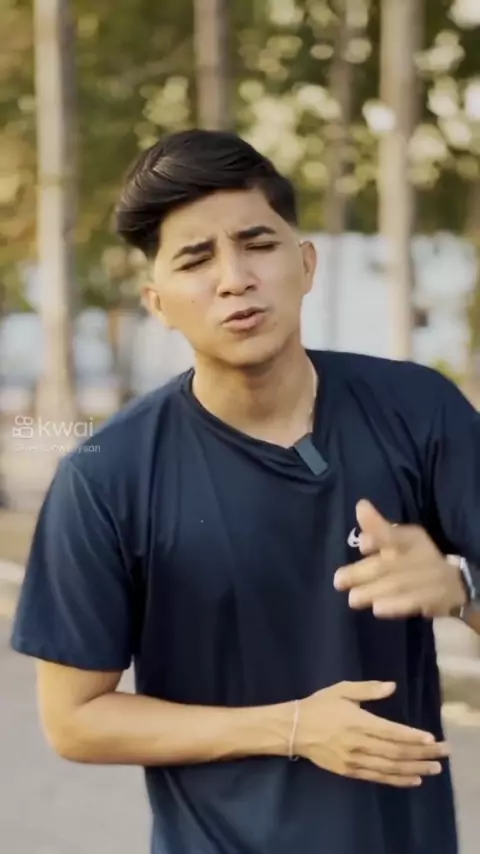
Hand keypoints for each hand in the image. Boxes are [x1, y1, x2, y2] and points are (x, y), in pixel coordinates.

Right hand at [296, 681, 448, 787]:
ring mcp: (354, 760)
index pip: (390, 732)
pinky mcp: (349, 772)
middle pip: (395, 751)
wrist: (293, 729)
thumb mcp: (341, 690)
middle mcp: (358, 743)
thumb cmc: (319, 705)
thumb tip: (392, 686)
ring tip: (433, 769)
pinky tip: (412, 779)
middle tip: (442, 754)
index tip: (431, 739)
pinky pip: (377, 777)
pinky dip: (397, 780)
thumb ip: (368, 689)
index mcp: (357, 721)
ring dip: (413, 769)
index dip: (411, 736)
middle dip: (420, 753)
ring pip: (389, 767)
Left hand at [333, 501, 466, 618]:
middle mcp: (421, 554)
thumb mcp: (398, 541)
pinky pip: (413, 603)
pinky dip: (395, 606)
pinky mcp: (434, 598)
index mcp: (411, 538)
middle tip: (338, 581)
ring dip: (373, 591)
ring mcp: (430, 577)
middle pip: (388, 564)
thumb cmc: (415, 559)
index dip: (377, 533)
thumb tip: (361, 513)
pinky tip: (378, 609)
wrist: (452, 584)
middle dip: (362, 573)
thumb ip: (378, 529)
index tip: (362, 537)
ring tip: (353, 599)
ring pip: (398, 584)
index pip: (393, 534)